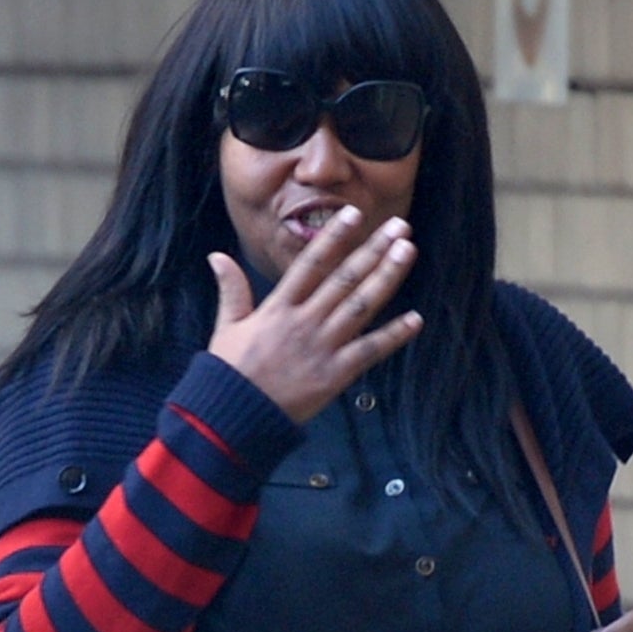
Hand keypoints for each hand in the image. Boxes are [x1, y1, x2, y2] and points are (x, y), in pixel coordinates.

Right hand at [200, 208, 422, 426]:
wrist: (232, 418)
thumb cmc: (229, 373)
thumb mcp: (226, 327)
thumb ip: (231, 289)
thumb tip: (217, 256)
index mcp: (278, 308)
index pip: (310, 264)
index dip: (334, 236)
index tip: (354, 213)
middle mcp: (304, 322)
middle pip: (345, 278)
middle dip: (373, 250)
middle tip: (399, 226)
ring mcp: (322, 348)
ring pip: (362, 306)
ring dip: (387, 277)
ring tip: (408, 251)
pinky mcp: (335, 375)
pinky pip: (369, 351)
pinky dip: (393, 336)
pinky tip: (415, 319)